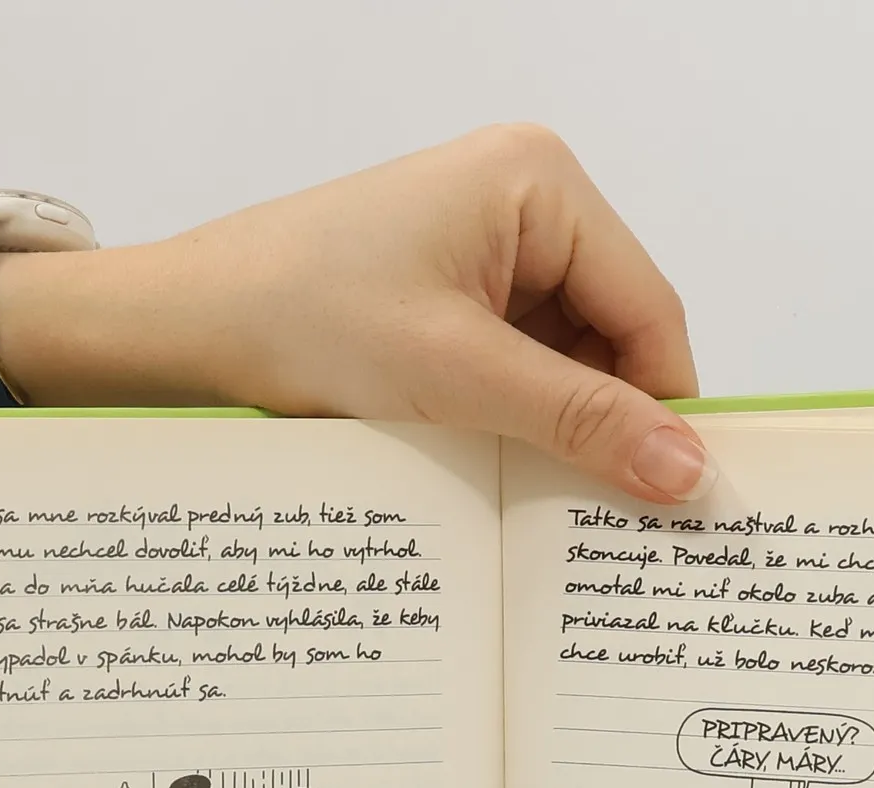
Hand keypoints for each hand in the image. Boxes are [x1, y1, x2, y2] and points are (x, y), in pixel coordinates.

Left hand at [4, 125, 710, 504]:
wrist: (185, 329)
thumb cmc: (302, 319)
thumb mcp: (458, 376)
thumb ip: (581, 420)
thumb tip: (688, 470)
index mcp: (540, 183)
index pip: (650, 310)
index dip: (666, 408)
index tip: (675, 499)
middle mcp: (525, 201)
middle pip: (616, 336)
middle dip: (609, 420)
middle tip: (607, 518)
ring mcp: (487, 248)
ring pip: (570, 361)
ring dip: (560, 429)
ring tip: (539, 497)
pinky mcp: (453, 295)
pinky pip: (520, 367)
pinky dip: (519, 421)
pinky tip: (500, 468)